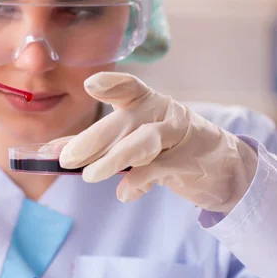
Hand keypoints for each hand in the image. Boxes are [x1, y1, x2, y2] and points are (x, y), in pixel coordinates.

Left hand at [59, 72, 257, 212]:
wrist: (222, 166)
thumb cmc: (168, 146)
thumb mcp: (134, 137)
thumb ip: (98, 143)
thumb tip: (54, 151)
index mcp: (148, 101)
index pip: (129, 87)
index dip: (111, 84)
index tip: (89, 85)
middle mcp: (163, 112)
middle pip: (126, 121)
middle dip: (93, 139)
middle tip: (66, 158)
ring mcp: (179, 135)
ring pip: (144, 142)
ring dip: (114, 159)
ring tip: (90, 176)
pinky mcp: (189, 161)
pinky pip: (160, 171)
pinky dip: (139, 183)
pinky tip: (125, 193)